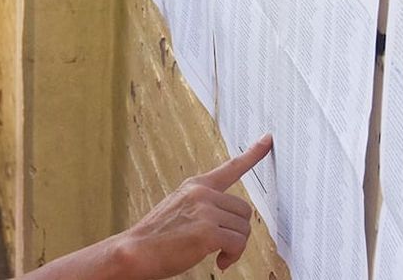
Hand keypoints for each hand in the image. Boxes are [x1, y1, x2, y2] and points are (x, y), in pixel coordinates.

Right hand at [120, 133, 272, 278]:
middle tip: (224, 245)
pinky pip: (237, 244)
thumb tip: (226, 216)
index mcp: (196, 185)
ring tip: (218, 253)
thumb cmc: (156, 236)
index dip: (253, 154)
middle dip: (238, 231)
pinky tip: (219, 261)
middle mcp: (202, 193)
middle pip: (244, 210)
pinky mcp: (208, 231)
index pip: (231, 166)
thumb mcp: (179, 208)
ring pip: (243, 229)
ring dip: (235, 246)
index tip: (268, 140)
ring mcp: (205, 210)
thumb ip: (203, 205)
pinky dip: (232, 256)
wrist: (135, 251)